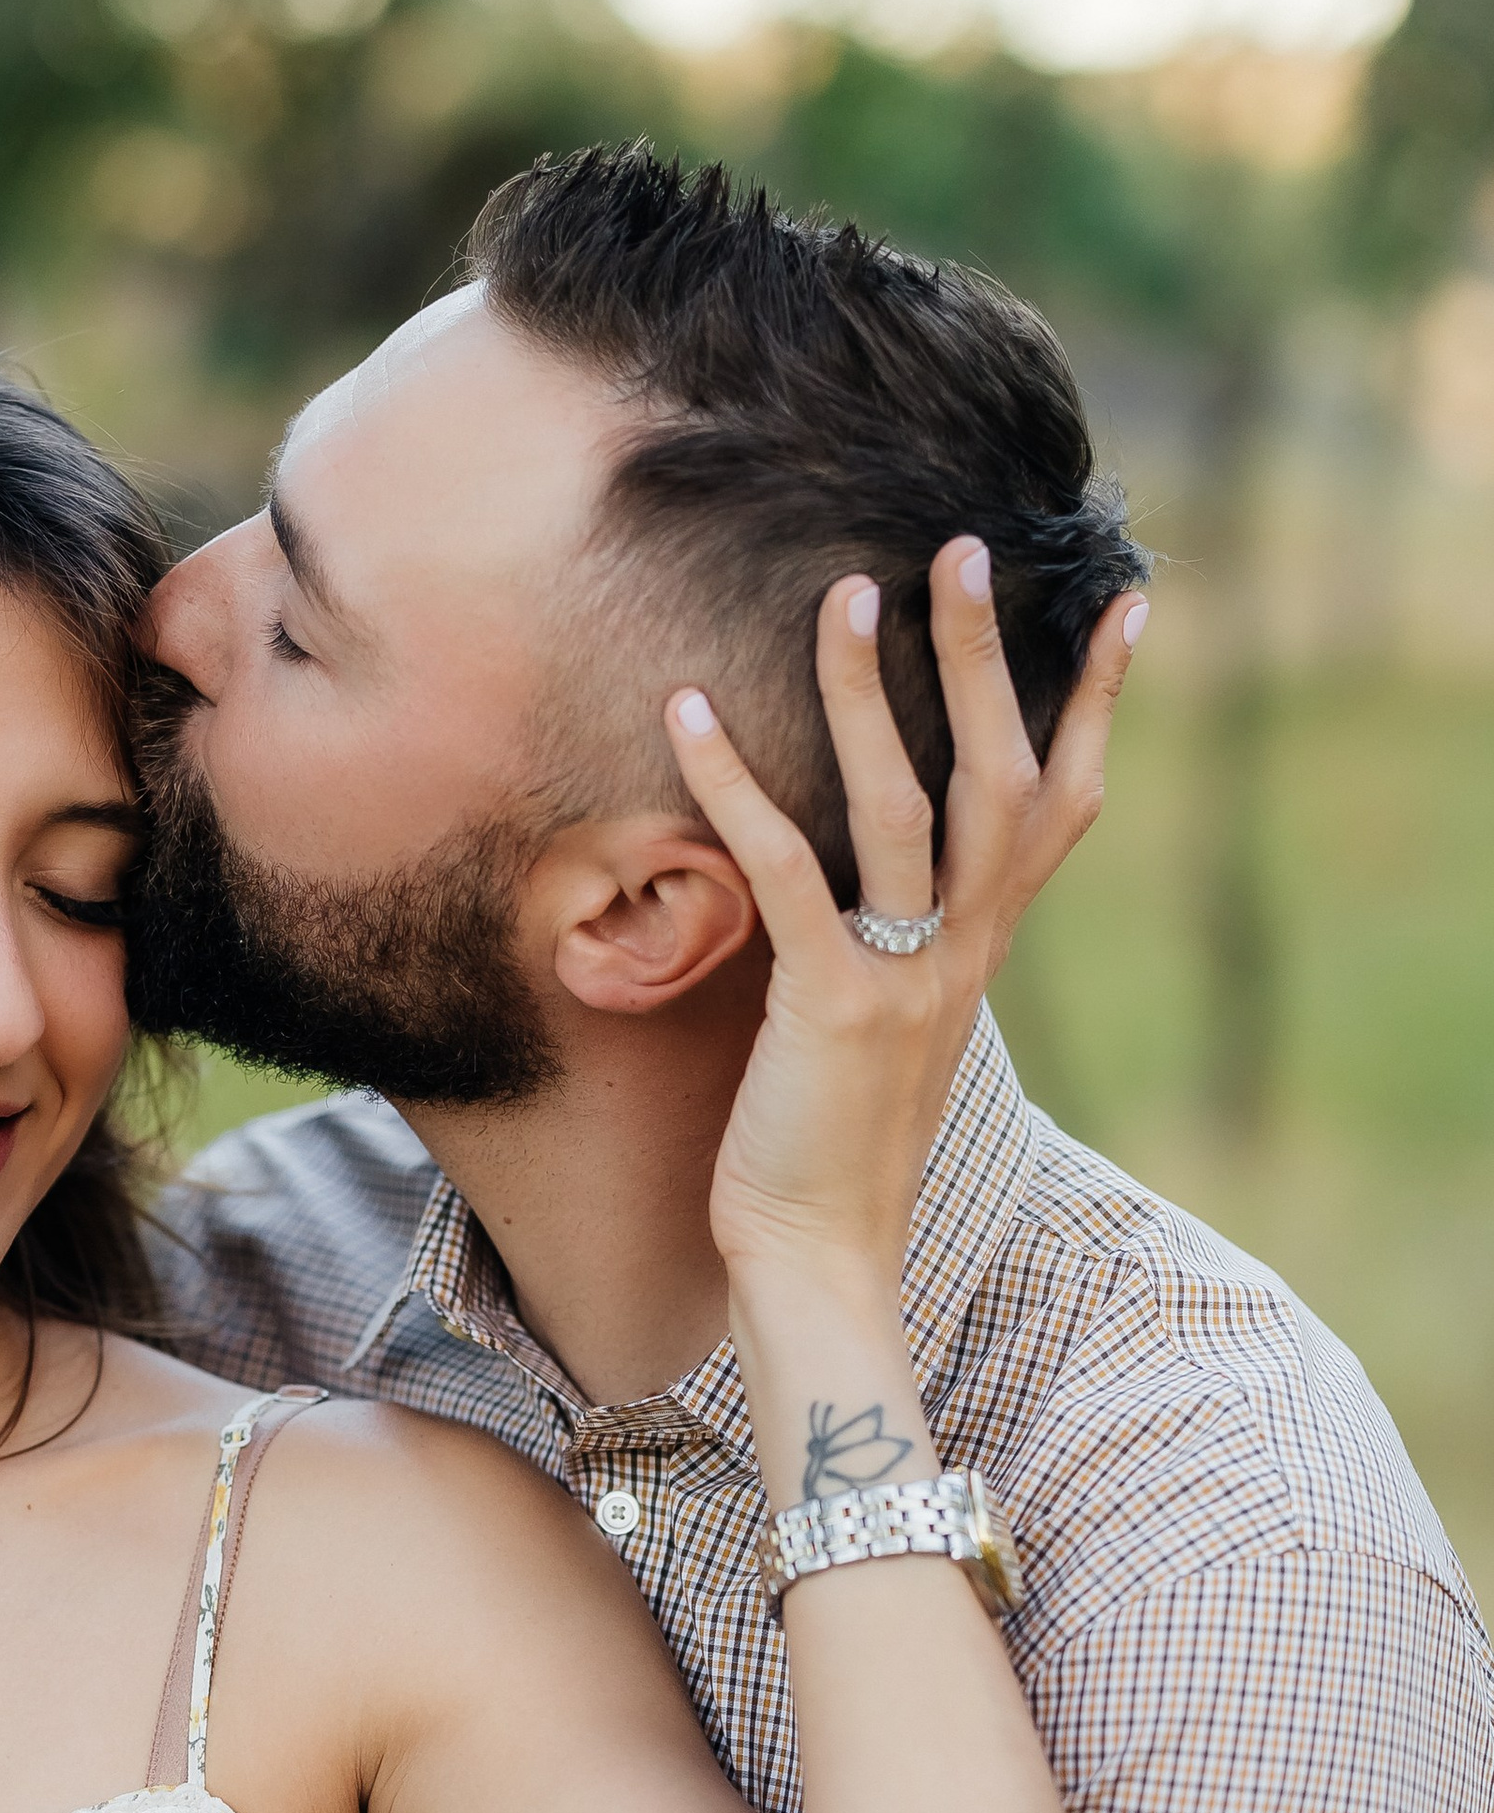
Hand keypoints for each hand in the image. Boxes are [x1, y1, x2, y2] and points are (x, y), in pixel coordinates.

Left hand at [674, 541, 1146, 1300]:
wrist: (818, 1263)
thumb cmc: (827, 1155)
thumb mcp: (880, 1036)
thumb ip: (888, 955)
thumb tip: (853, 894)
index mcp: (981, 955)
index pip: (1062, 810)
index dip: (1097, 706)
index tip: (1124, 606)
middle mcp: (962, 955)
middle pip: (1002, 777)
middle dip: (985, 659)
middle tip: (964, 549)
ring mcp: (904, 978)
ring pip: (906, 804)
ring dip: (872, 691)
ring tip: (846, 593)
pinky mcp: (830, 1004)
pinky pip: (787, 869)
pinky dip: (736, 784)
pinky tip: (688, 714)